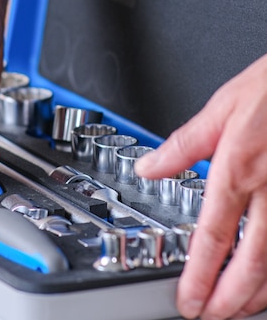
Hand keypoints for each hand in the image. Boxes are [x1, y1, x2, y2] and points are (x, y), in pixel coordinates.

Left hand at [135, 54, 266, 318]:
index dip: (199, 275)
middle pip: (253, 262)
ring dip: (261, 294)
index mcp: (240, 168)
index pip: (213, 236)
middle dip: (231, 298)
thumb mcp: (222, 106)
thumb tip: (150, 167)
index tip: (188, 298)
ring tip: (241, 311)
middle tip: (212, 317)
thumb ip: (183, 144)